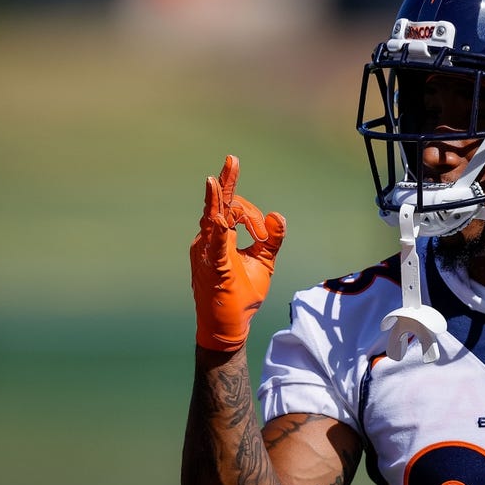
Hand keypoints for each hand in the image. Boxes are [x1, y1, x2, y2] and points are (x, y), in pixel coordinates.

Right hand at [190, 155, 285, 350]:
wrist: (230, 325)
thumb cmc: (242, 294)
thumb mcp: (264, 262)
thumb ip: (273, 239)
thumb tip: (276, 215)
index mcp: (221, 238)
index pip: (233, 210)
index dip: (252, 215)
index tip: (264, 234)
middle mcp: (209, 241)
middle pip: (219, 206)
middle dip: (228, 183)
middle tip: (232, 159)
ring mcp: (207, 254)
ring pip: (213, 220)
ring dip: (222, 202)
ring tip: (216, 178)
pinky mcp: (213, 269)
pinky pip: (215, 247)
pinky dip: (217, 231)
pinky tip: (218, 217)